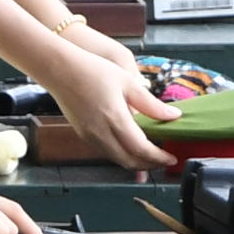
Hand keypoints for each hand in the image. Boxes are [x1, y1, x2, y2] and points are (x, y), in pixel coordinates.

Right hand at [31, 39, 181, 171]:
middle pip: (130, 161)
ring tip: (151, 153)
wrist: (60, 69)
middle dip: (149, 164)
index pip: (141, 149)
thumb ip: (151, 104)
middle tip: (164, 159)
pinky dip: (122, 154)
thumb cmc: (93, 70)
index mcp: (114, 118)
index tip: (171, 158)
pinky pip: (107, 151)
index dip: (158, 157)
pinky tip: (131, 144)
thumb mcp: (128, 82)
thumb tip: (173, 116)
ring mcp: (90, 136)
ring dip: (136, 161)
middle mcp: (100, 132)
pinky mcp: (83, 134)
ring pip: (117, 159)